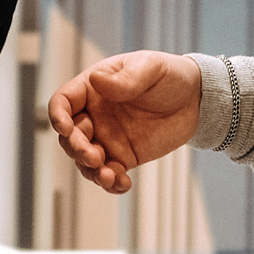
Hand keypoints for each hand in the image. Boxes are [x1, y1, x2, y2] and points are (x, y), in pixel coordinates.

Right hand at [48, 50, 201, 193]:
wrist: (196, 99)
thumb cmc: (169, 75)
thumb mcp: (150, 68)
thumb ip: (125, 79)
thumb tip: (96, 81)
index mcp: (93, 89)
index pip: (63, 102)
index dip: (58, 116)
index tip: (66, 128)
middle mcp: (94, 115)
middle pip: (70, 137)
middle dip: (77, 149)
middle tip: (94, 156)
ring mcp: (107, 138)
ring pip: (84, 160)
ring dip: (90, 171)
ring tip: (108, 176)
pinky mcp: (124, 157)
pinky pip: (109, 174)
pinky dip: (111, 183)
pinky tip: (122, 184)